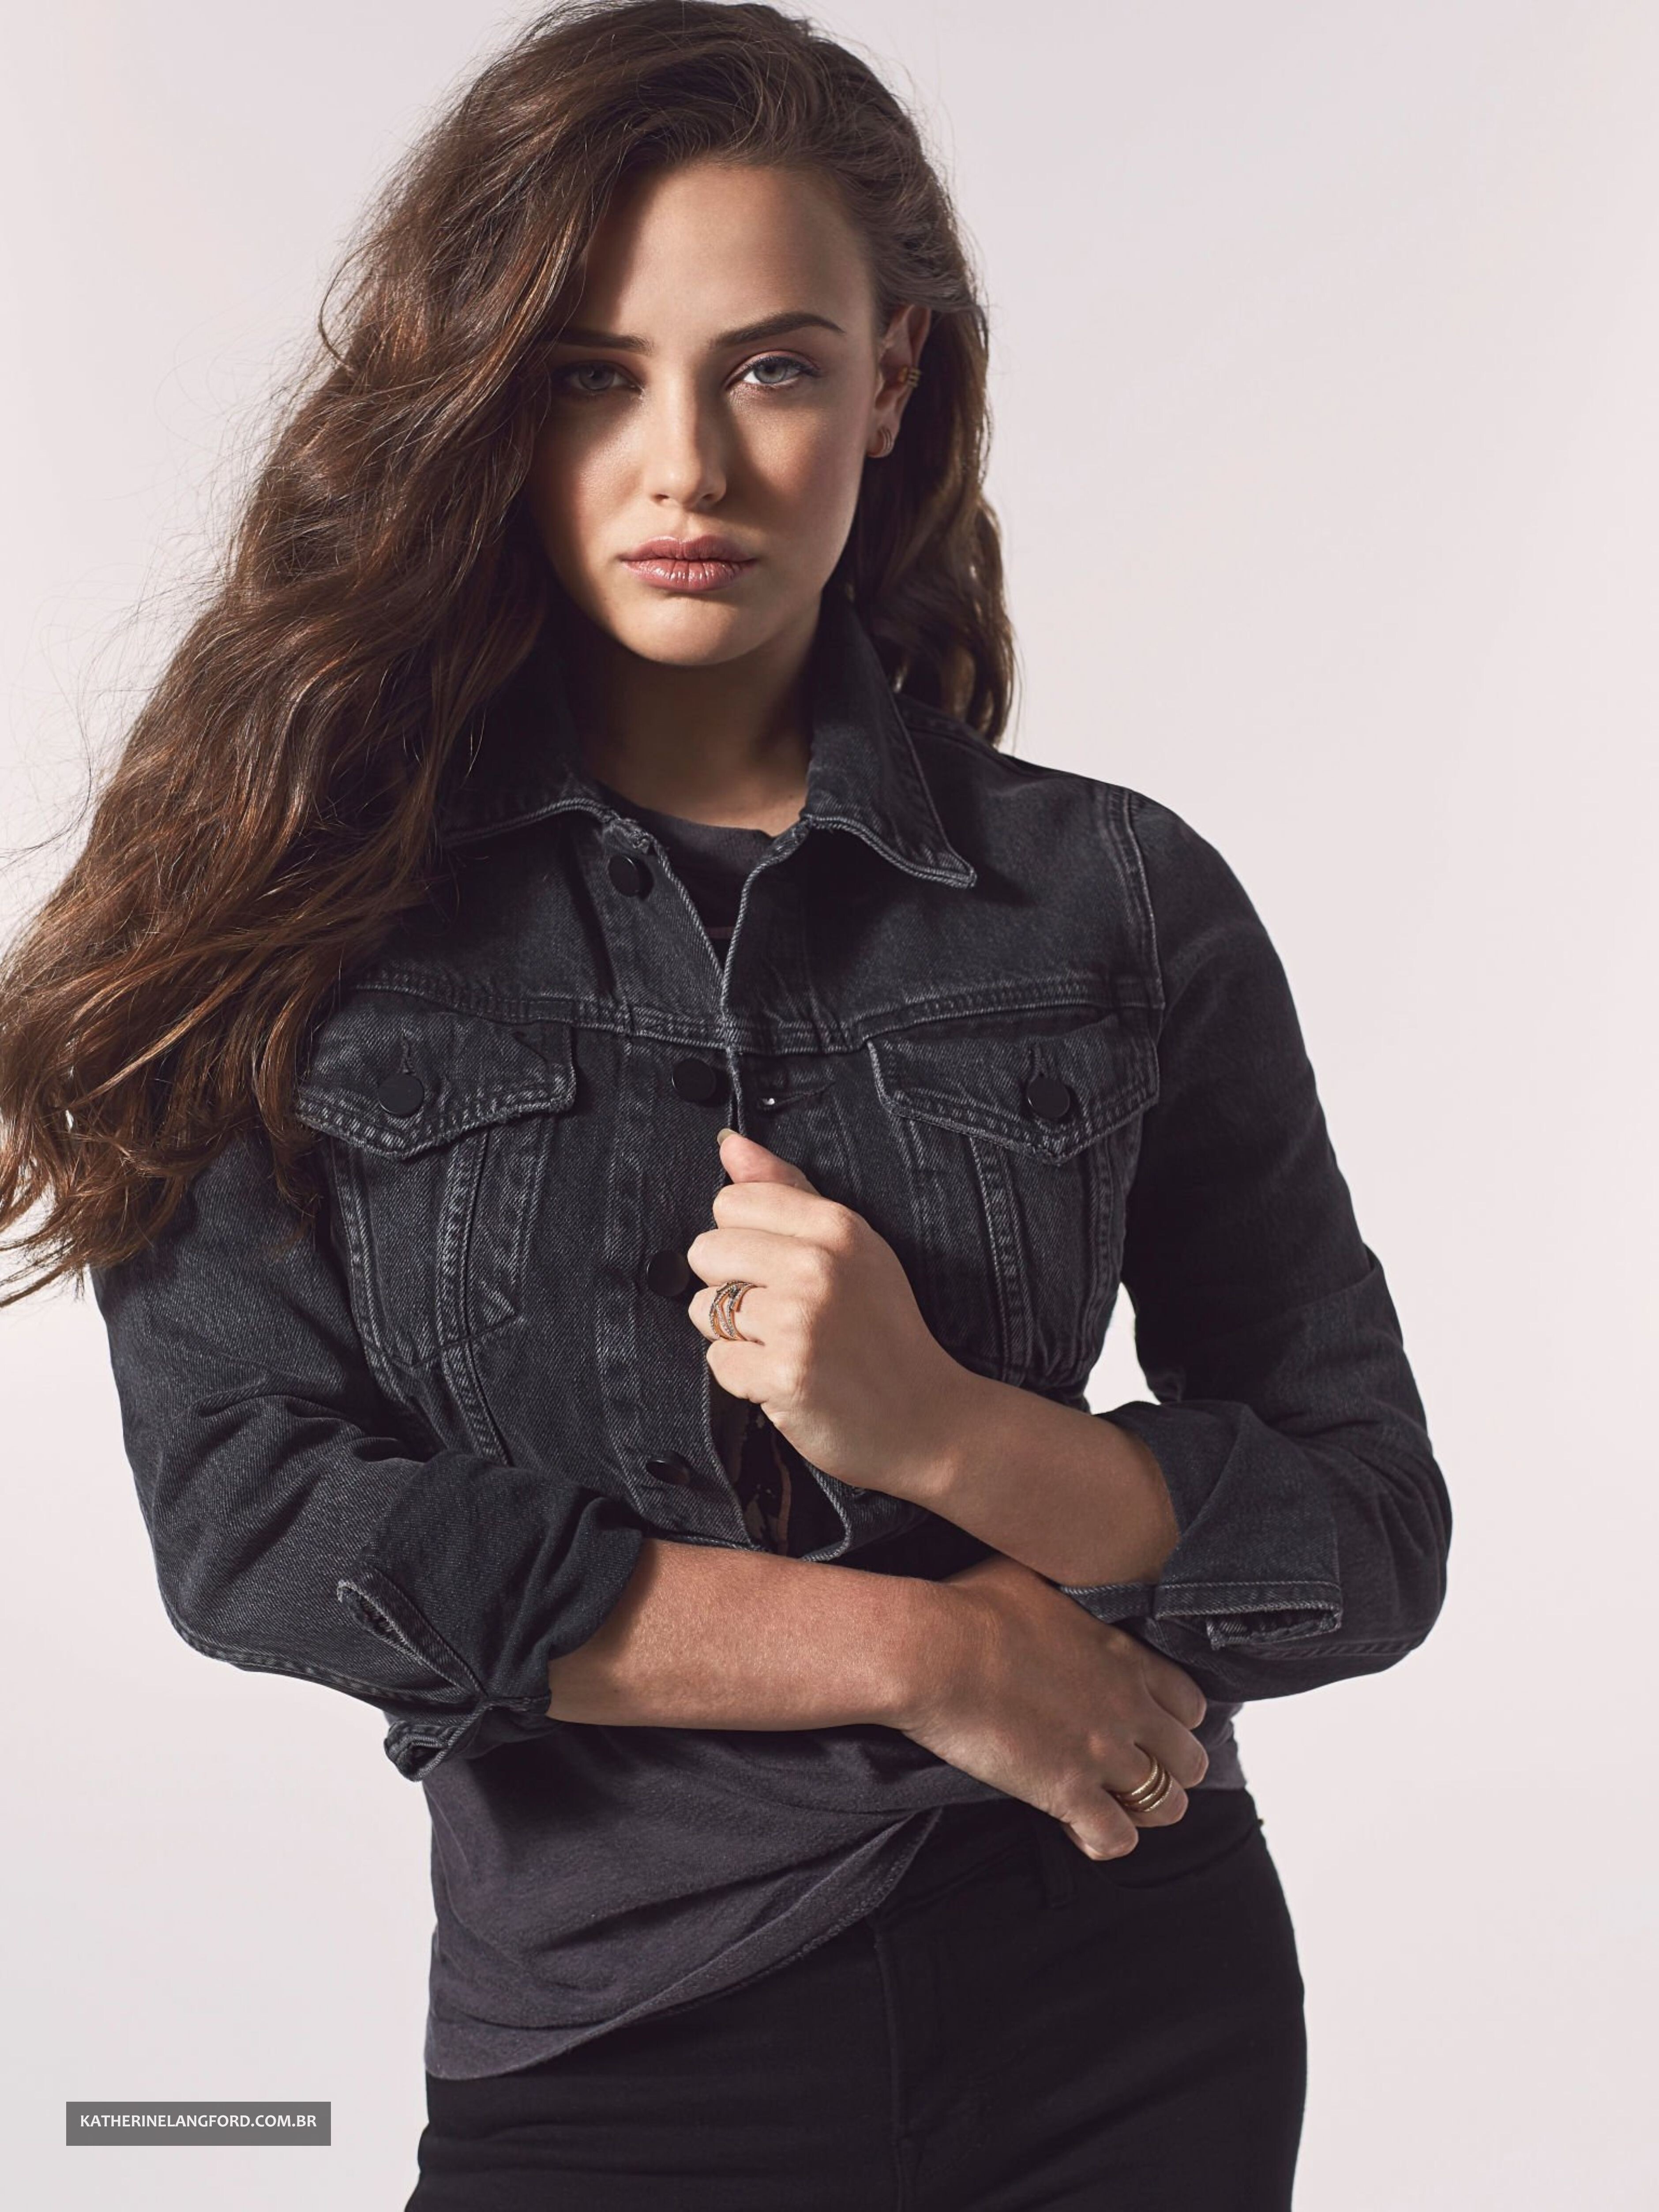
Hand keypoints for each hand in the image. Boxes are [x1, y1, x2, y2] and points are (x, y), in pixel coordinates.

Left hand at [685, 1127, 979, 1497]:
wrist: (929, 1419)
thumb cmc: (884, 1331)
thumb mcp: (853, 1247)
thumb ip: (786, 1191)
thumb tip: (730, 1144)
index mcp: (837, 1226)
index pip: (732, 1202)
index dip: (743, 1238)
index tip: (777, 1267)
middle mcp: (817, 1266)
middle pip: (707, 1250)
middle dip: (729, 1285)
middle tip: (778, 1313)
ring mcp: (800, 1322)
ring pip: (705, 1309)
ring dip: (733, 1334)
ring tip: (783, 1346)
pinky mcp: (784, 1376)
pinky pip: (718, 1363)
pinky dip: (743, 1378)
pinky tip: (784, 1378)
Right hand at [897, 1551, 1209, 1858]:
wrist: (932, 1651)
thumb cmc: (970, 1608)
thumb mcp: (1031, 1578)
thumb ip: (1063, 1594)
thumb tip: (1053, 1582)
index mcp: (1124, 1657)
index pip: (1189, 1704)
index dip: (1173, 1721)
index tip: (1143, 1725)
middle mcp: (1127, 1707)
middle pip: (1190, 1761)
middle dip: (1167, 1771)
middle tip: (1128, 1771)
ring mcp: (1103, 1753)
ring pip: (1167, 1804)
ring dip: (1144, 1810)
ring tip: (1108, 1804)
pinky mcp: (1068, 1792)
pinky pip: (1116, 1839)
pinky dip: (1103, 1840)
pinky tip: (1075, 1826)